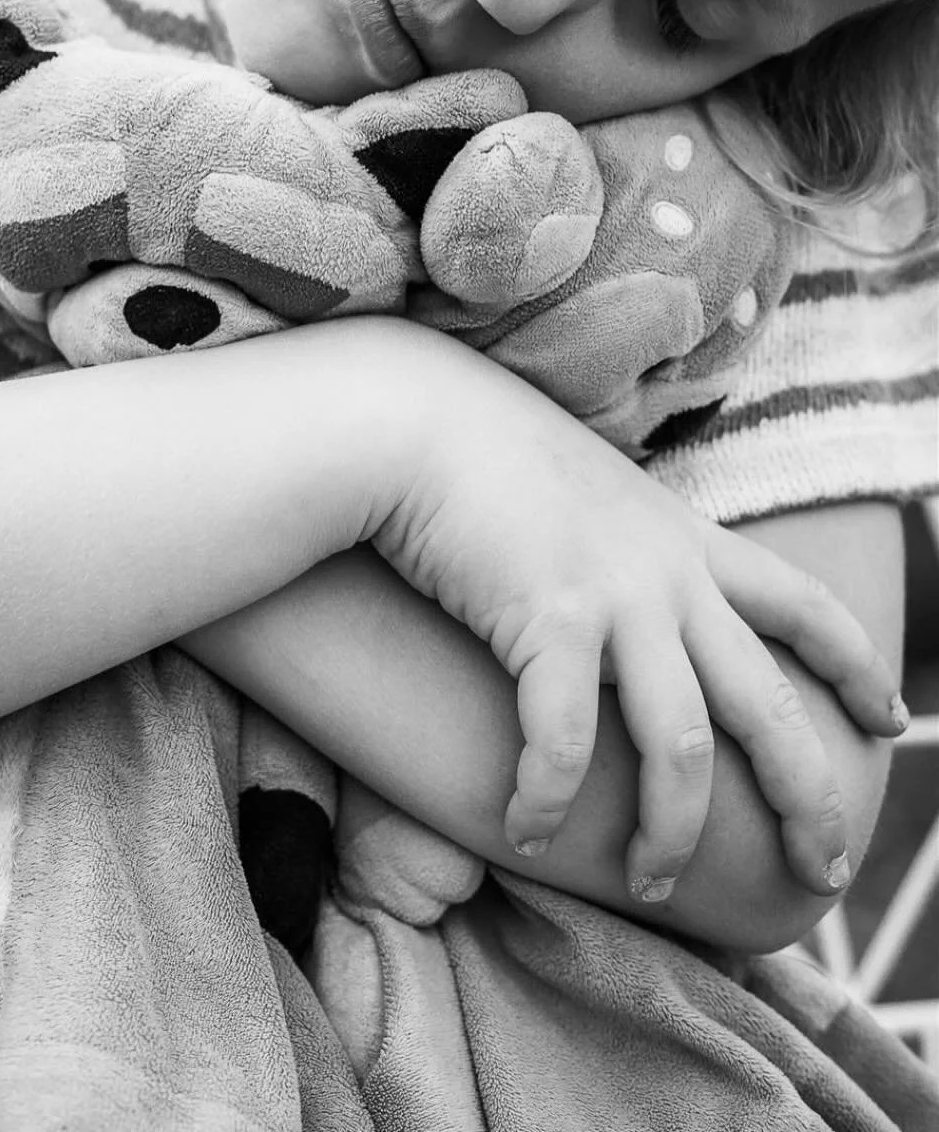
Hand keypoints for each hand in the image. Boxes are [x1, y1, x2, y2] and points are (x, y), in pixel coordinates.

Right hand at [369, 381, 904, 904]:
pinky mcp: (549, 620)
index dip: (857, 666)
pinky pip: (568, 743)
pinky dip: (550, 800)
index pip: (804, 604)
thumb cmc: (480, 453)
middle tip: (823, 872)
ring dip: (671, 835)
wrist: (415, 417)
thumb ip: (622, 543)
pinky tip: (528, 830)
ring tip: (652, 888)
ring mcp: (616, 597)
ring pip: (685, 750)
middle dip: (810, 800)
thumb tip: (618, 589)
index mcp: (685, 539)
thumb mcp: (586, 490)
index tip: (892, 720)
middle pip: (770, 707)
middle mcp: (668, 574)